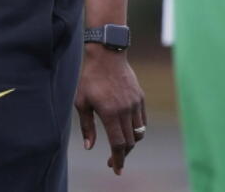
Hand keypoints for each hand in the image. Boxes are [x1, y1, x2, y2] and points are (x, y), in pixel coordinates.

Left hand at [74, 45, 146, 175]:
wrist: (107, 54)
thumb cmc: (90, 78)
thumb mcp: (81, 101)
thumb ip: (87, 126)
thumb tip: (89, 146)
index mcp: (110, 113)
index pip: (118, 144)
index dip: (117, 160)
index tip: (116, 170)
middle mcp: (125, 110)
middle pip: (130, 142)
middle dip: (122, 155)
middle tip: (113, 161)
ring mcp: (135, 103)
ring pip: (138, 133)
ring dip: (131, 144)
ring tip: (121, 147)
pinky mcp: (140, 97)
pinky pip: (142, 120)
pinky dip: (137, 130)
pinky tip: (128, 131)